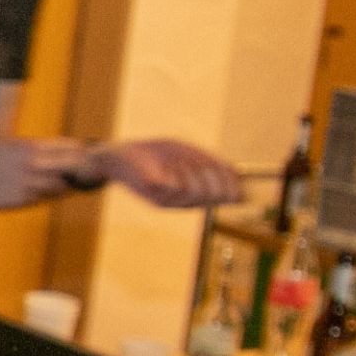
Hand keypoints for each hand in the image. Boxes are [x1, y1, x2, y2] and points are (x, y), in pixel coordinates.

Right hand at [0, 137, 89, 209]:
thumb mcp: (5, 140)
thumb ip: (33, 147)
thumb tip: (56, 152)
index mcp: (30, 146)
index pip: (70, 147)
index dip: (82, 151)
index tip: (88, 154)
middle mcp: (33, 165)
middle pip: (73, 167)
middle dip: (80, 169)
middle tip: (83, 172)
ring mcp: (29, 184)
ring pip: (60, 187)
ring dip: (62, 185)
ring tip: (58, 183)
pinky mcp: (21, 200)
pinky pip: (44, 198)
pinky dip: (46, 195)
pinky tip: (37, 191)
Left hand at [94, 137, 241, 208]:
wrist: (117, 155)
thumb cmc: (153, 154)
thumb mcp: (186, 153)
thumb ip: (210, 162)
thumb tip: (238, 173)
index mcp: (191, 194)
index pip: (223, 197)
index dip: (234, 187)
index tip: (237, 174)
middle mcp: (180, 202)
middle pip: (211, 195)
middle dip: (214, 176)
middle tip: (202, 162)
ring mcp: (164, 200)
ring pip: (193, 190)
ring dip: (190, 170)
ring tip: (176, 161)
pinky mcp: (150, 193)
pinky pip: (173, 186)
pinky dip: (175, 172)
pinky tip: (165, 166)